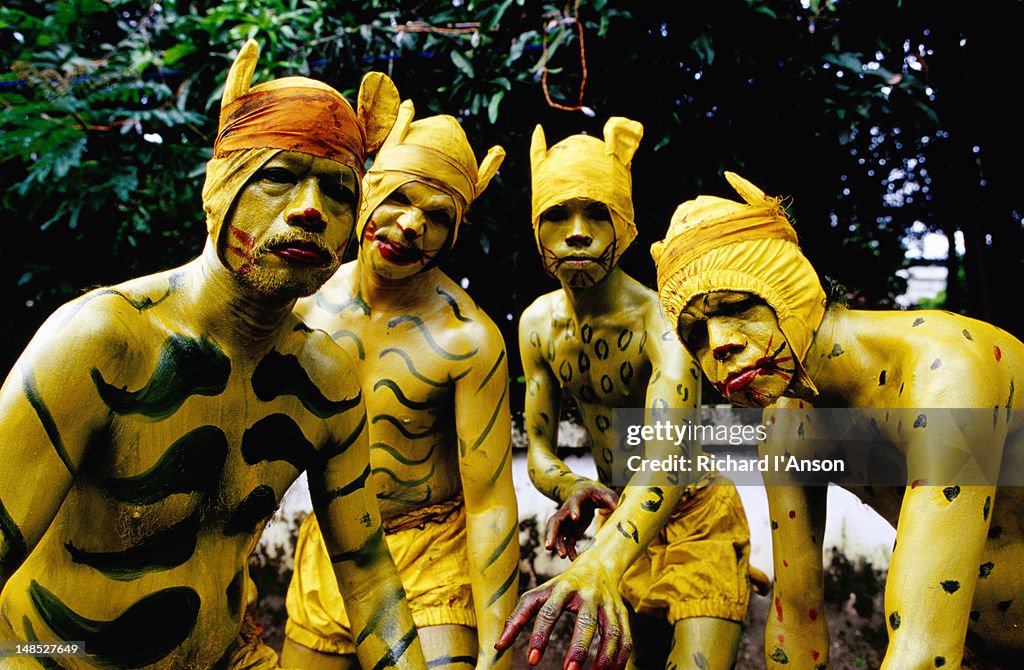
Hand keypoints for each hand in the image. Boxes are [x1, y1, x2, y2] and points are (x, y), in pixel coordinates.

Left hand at [494, 562, 631, 669]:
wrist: (598, 566)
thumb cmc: (562, 586)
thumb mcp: (539, 595)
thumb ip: (518, 617)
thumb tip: (498, 646)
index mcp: (563, 587)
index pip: (550, 611)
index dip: (540, 635)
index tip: (532, 660)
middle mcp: (588, 595)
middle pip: (586, 621)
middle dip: (579, 647)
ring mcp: (608, 604)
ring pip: (611, 632)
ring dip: (604, 658)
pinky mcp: (622, 614)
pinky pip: (625, 639)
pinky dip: (620, 659)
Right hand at [545, 480, 618, 559]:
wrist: (586, 493)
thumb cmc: (596, 493)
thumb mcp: (604, 493)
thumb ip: (610, 500)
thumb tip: (616, 509)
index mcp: (577, 498)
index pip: (573, 503)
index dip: (574, 510)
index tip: (575, 518)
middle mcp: (567, 511)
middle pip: (555, 521)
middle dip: (551, 534)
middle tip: (549, 547)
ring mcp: (567, 522)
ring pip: (558, 534)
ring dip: (559, 545)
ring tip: (563, 556)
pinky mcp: (570, 531)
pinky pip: (567, 542)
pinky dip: (569, 551)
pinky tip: (573, 559)